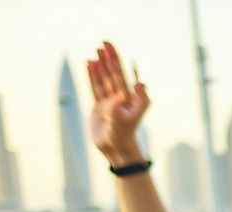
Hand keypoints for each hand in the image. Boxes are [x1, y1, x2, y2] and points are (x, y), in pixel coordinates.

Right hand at [86, 41, 149, 166]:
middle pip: (113, 74)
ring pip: (104, 79)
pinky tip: (89, 66)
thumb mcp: (133, 117)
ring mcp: (109, 102)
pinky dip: (92, 76)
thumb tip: (141, 83)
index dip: (115, 59)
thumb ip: (139, 101)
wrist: (115, 149)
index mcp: (128, 97)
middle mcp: (120, 97)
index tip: (109, 47)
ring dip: (100, 66)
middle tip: (103, 43)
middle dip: (108, 58)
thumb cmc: (125, 135)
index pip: (121, 74)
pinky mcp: (100, 107)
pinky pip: (95, 88)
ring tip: (95, 52)